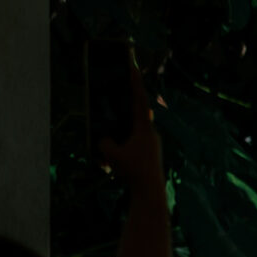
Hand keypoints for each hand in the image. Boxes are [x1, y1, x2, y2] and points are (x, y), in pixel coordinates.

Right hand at [96, 56, 162, 184]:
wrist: (150, 190)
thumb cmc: (133, 170)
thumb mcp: (112, 155)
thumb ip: (105, 142)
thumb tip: (106, 140)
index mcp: (144, 128)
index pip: (139, 100)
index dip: (135, 83)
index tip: (132, 67)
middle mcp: (151, 133)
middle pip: (137, 114)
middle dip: (128, 105)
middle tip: (120, 96)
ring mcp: (152, 143)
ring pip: (134, 132)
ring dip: (123, 132)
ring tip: (112, 139)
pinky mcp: (149, 154)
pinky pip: (134, 144)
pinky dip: (123, 147)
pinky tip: (115, 156)